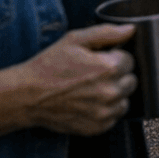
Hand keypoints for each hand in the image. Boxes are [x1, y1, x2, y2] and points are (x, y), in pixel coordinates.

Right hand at [16, 22, 137, 135]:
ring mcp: (104, 113)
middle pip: (131, 81)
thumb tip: (130, 30)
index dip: (115, 57)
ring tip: (91, 89)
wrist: (27, 96)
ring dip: (114, 94)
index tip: (100, 59)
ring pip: (125, 100)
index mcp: (109, 68)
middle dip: (117, 75)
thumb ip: (107, 33)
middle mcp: (110, 92)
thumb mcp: (75, 40)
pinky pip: (114, 117)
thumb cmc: (50, 65)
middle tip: (95, 74)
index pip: (130, 60)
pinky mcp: (97, 128)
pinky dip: (105, 110)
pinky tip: (88, 102)